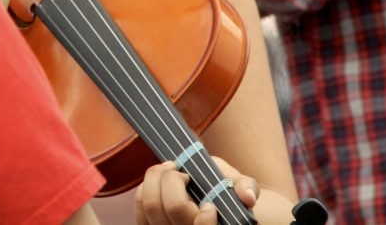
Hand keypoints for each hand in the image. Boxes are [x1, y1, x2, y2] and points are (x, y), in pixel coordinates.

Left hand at [134, 159, 259, 224]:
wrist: (216, 204)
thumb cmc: (227, 193)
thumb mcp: (240, 186)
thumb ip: (247, 188)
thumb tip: (247, 196)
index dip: (204, 216)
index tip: (209, 202)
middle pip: (168, 209)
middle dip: (172, 180)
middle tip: (181, 171)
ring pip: (148, 207)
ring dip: (155, 179)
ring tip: (170, 169)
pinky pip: (138, 208)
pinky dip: (144, 188)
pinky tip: (158, 180)